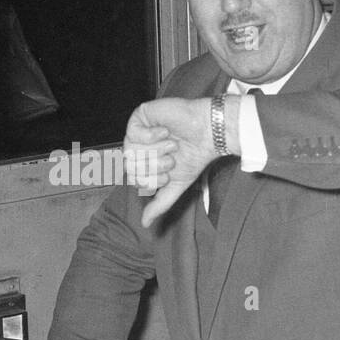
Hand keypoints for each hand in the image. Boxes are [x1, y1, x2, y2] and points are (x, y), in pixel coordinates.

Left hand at [124, 97, 229, 228]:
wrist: (208, 134)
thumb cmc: (194, 157)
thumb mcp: (176, 185)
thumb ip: (160, 204)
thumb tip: (145, 224)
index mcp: (144, 164)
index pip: (134, 179)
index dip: (153, 178)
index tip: (171, 172)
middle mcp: (138, 148)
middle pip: (131, 165)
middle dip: (155, 164)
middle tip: (173, 156)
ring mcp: (138, 131)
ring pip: (130, 150)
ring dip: (156, 150)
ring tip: (172, 143)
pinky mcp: (140, 115)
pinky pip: (132, 132)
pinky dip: (151, 135)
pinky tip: (165, 131)